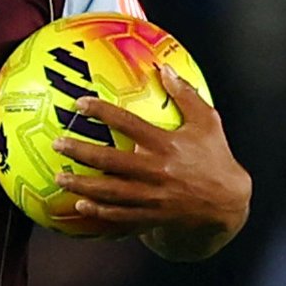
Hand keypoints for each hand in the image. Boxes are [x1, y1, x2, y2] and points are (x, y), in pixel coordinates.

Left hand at [51, 64, 250, 258]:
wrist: (228, 204)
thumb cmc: (215, 158)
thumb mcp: (207, 123)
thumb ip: (186, 95)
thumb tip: (165, 68)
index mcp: (168, 145)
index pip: (129, 124)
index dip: (103, 112)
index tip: (80, 104)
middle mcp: (157, 171)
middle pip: (112, 161)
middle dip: (82, 152)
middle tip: (58, 143)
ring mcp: (153, 197)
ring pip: (111, 192)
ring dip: (83, 185)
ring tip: (60, 177)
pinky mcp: (151, 216)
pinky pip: (120, 216)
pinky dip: (100, 212)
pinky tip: (80, 205)